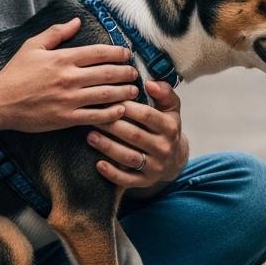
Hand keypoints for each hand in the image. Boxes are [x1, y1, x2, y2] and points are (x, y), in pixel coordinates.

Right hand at [0, 18, 138, 132]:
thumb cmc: (15, 73)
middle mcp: (70, 78)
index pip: (100, 53)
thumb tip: (77, 21)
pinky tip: (121, 110)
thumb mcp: (32, 46)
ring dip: (125, 92)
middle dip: (127, 72)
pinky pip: (96, 116)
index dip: (118, 52)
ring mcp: (69, 99)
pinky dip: (112, 113)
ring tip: (133, 90)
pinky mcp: (67, 118)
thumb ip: (56, 32)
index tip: (128, 54)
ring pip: (107, 95)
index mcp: (63, 59)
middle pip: (108, 73)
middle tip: (135, 73)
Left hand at [88, 80, 189, 196]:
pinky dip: (112, 173)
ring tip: (90, 136)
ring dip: (108, 147)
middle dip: (112, 125)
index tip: (108, 99)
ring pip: (129, 157)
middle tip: (91, 116)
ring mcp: (156, 167)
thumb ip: (164, 92)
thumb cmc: (165, 127)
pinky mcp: (146, 182)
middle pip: (135, 136)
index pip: (147, 115)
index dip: (127, 107)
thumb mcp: (171, 108)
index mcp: (170, 127)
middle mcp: (164, 148)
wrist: (175, 159)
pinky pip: (127, 180)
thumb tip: (150, 83)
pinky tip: (98, 164)